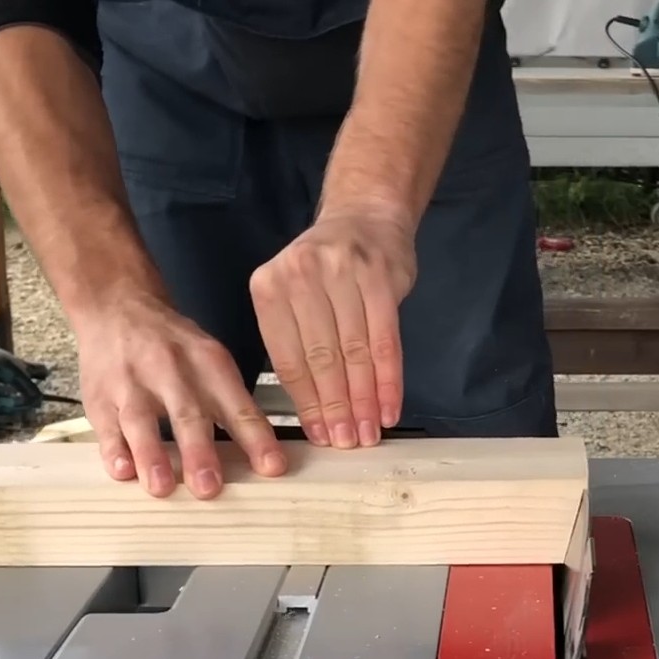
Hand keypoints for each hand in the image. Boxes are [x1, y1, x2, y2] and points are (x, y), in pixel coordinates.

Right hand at [74, 294, 286, 498]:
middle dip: (199, 453)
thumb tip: (261, 458)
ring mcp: (131, 384)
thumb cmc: (171, 345)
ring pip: (142, 420)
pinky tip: (122, 471)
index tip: (272, 467)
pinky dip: (113, 449)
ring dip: (152, 456)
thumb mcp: (211, 361)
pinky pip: (106, 425)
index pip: (238, 406)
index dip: (256, 438)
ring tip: (162, 487)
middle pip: (187, 414)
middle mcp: (170, 371)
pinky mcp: (101, 397)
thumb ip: (234, 407)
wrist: (117, 306)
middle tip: (209, 488)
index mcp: (208, 364)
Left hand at [249, 207, 414, 447]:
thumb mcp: (293, 297)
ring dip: (364, 400)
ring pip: (354, 352)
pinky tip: (389, 406)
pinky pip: (385, 339)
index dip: (306, 403)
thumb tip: (313, 413)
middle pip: (321, 357)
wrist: (365, 217)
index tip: (319, 435)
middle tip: (346, 442)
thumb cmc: (326, 269)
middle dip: (336, 407)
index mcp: (268, 287)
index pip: (287, 358)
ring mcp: (342, 272)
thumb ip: (297, 343)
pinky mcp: (379, 275)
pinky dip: (389, 379)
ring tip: (368, 432)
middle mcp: (300, 276)